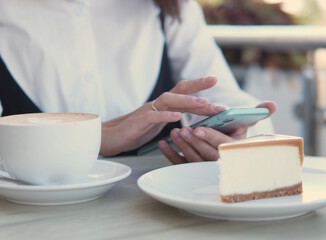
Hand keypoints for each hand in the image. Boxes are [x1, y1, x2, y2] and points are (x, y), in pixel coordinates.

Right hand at [100, 76, 225, 155]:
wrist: (110, 137)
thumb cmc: (135, 131)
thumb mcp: (159, 125)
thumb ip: (173, 119)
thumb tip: (192, 121)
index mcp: (163, 106)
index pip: (183, 92)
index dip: (199, 87)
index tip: (215, 82)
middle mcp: (157, 105)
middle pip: (178, 90)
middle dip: (197, 85)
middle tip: (214, 80)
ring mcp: (147, 112)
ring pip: (168, 100)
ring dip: (187, 101)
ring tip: (203, 103)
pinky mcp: (138, 122)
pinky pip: (153, 116)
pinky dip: (165, 116)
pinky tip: (177, 117)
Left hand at [158, 101, 276, 163]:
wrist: (229, 156)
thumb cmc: (235, 136)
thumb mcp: (247, 125)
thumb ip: (259, 113)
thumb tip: (273, 104)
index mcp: (233, 151)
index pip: (222, 146)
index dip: (210, 137)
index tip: (198, 128)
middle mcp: (220, 162)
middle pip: (206, 153)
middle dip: (194, 140)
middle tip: (183, 129)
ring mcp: (205, 168)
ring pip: (193, 159)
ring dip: (183, 146)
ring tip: (174, 132)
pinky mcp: (192, 171)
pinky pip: (181, 165)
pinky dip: (171, 155)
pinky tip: (162, 144)